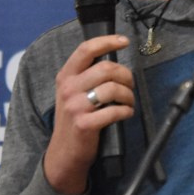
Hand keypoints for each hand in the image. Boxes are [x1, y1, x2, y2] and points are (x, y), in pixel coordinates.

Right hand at [43, 34, 133, 194]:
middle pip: (106, 68)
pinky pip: (114, 111)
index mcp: (65, 76)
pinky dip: (126, 112)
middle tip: (129, 85)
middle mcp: (68, 88)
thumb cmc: (74, 119)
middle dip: (126, 75)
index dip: (107, 41)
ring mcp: (75, 106)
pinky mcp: (84, 124)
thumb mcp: (71, 92)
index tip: (124, 41)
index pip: (86, 49)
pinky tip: (125, 114)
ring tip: (129, 102)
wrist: (64, 153)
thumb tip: (113, 60)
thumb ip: (86, 75)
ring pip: (113, 88)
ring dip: (128, 95)